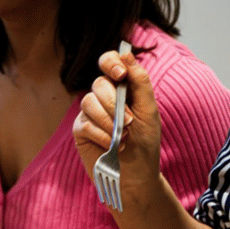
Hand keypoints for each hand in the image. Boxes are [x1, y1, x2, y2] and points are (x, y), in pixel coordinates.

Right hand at [72, 48, 161, 204]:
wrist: (136, 175)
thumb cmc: (146, 144)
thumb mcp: (149, 111)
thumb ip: (139, 82)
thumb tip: (126, 53)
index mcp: (122, 88)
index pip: (109, 63)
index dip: (111, 62)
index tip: (120, 74)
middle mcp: (104, 98)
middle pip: (99, 83)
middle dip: (113, 101)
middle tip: (128, 121)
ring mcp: (90, 114)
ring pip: (88, 102)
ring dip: (108, 120)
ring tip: (122, 136)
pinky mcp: (80, 131)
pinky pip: (84, 123)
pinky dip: (100, 134)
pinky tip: (110, 145)